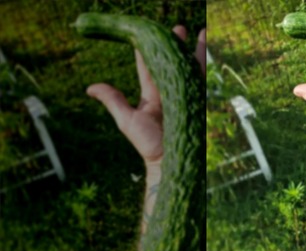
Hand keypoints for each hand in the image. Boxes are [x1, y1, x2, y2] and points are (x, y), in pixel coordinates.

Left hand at [86, 26, 206, 172]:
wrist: (172, 162)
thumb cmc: (148, 145)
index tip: (149, 35)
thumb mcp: (127, 121)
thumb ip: (113, 101)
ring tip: (199, 33)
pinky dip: (206, 68)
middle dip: (176, 46)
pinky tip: (211, 54)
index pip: (149, 68)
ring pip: (190, 70)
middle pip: (173, 64)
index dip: (149, 51)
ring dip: (194, 52)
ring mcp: (186, 100)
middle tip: (179, 29)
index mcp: (153, 96)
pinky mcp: (199, 106)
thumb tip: (90, 87)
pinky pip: (203, 83)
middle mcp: (170, 95)